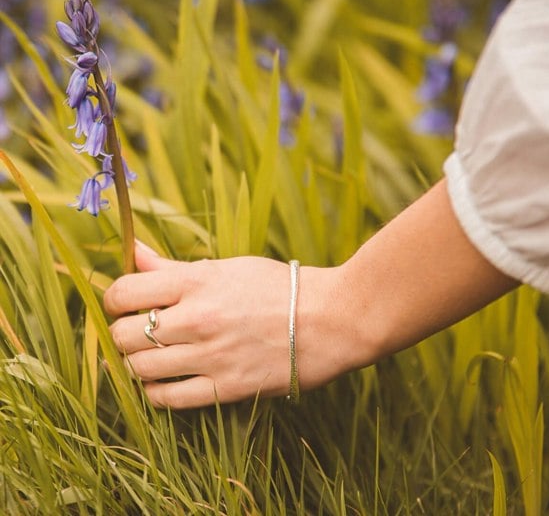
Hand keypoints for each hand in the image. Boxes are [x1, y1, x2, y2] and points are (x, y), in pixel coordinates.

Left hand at [103, 243, 359, 408]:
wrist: (330, 319)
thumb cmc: (280, 287)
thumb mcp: (229, 267)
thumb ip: (175, 267)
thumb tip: (134, 254)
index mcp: (198, 280)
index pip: (124, 291)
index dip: (113, 298)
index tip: (123, 303)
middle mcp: (198, 318)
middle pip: (124, 334)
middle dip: (123, 332)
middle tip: (138, 330)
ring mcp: (211, 356)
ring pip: (140, 368)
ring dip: (138, 362)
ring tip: (154, 354)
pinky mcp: (226, 388)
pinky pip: (167, 399)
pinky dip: (155, 391)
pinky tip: (165, 379)